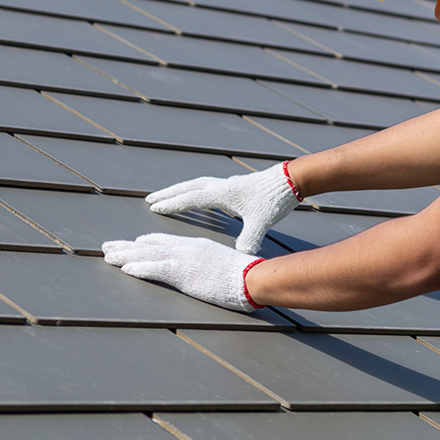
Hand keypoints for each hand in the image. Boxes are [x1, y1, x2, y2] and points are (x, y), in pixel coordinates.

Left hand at [102, 234, 262, 312]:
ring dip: (125, 256)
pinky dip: (139, 268)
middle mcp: (186, 248)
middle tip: (108, 247)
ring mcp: (183, 259)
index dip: (146, 243)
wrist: (252, 277)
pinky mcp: (183, 273)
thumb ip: (212, 267)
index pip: (166, 242)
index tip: (133, 243)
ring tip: (107, 255)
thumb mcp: (224, 267)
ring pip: (147, 255)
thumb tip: (209, 274)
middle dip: (127, 247)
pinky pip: (155, 269)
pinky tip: (124, 269)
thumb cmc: (245, 276)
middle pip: (150, 246)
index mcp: (197, 247)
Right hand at [144, 161, 300, 253]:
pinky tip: (198, 198)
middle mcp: (222, 186)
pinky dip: (196, 191)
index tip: (154, 207)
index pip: (192, 198)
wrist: (290, 181)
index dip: (173, 204)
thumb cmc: (274, 200)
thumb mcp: (261, 222)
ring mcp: (228, 184)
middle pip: (189, 187)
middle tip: (150, 199)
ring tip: (168, 197)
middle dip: (169, 194)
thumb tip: (241, 258)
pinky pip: (208, 186)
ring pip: (197, 185)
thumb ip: (249, 239)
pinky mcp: (235, 185)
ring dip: (181, 190)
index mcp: (223, 193)